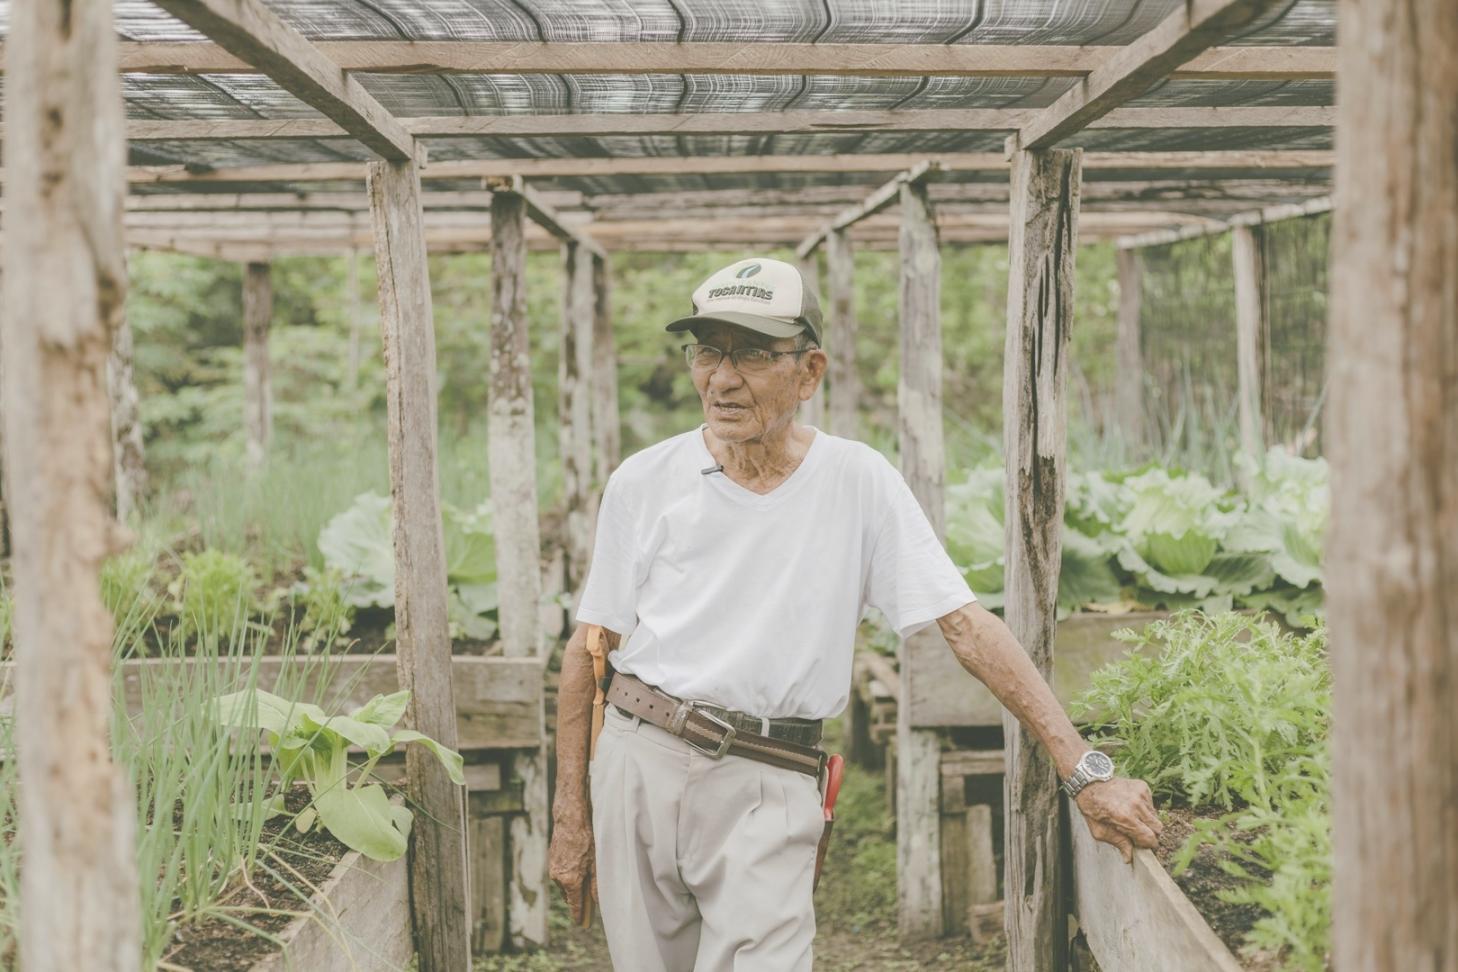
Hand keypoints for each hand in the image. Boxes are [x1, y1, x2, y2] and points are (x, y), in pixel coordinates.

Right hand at [548, 803, 597, 924]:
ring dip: (572, 886)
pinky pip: (560, 874)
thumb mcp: (596, 864)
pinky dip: (568, 875)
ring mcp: (553, 868)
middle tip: (588, 900)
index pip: (574, 905)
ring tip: (584, 879)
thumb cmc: (586, 840)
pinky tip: (577, 866)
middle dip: (577, 899)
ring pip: (563, 884)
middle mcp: (558, 877)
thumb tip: (596, 901)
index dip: (578, 915)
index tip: (582, 923)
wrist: (570, 819)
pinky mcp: (551, 860)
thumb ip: (595, 885)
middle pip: (568, 895)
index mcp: (570, 881)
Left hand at [1074, 777, 1161, 863]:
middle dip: (1150, 834)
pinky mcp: (1142, 786)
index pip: (1150, 838)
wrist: (1089, 783)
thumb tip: (1129, 858)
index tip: (1142, 844)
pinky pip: (1151, 804)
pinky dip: (1144, 809)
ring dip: (1147, 821)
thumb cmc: (1092, 808)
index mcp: (1125, 818)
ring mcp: (1140, 794)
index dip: (1148, 845)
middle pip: (1158, 828)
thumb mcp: (1099, 831)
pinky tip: (1131, 806)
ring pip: (1155, 816)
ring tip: (1132, 817)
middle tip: (1137, 833)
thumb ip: (1118, 843)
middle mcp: (1136, 805)